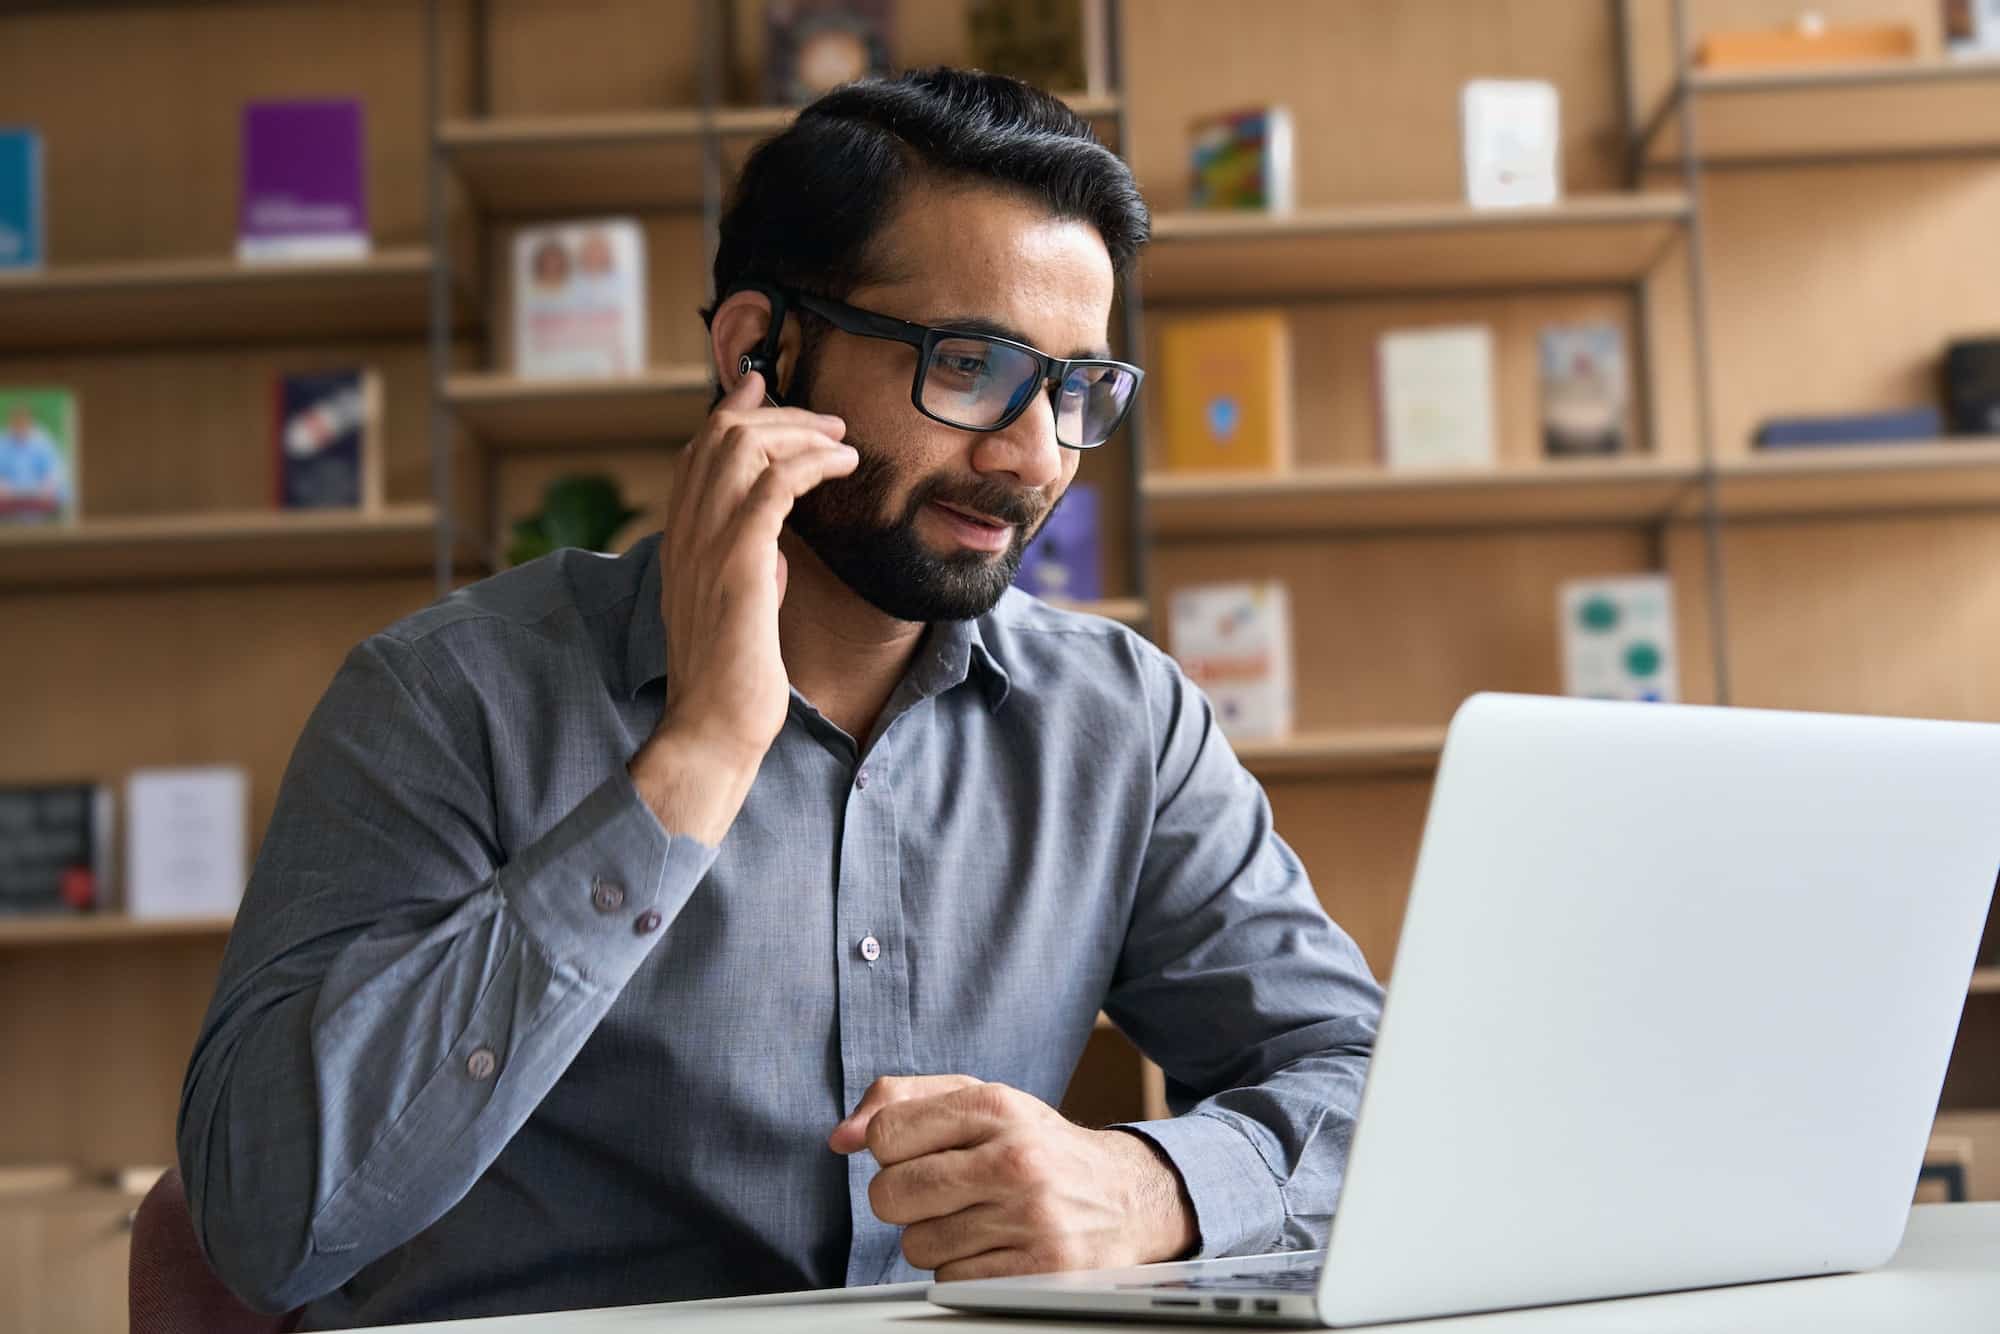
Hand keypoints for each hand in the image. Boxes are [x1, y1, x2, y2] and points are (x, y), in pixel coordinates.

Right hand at [627, 370, 855, 842]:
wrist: (713, 726)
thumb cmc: (732, 677)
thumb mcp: (734, 605)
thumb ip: (745, 565)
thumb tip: (773, 542)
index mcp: (680, 540)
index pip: (697, 452)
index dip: (732, 411)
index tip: (766, 387)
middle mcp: (685, 531)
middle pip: (720, 434)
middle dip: (777, 412)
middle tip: (826, 421)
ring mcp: (707, 543)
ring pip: (743, 445)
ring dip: (800, 431)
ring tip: (841, 442)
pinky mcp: (740, 561)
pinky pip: (774, 483)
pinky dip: (812, 461)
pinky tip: (844, 466)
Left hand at [829, 1075, 1197, 1280]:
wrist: (1128, 1197)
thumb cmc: (1037, 1148)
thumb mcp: (981, 1102)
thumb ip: (904, 1102)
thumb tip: (840, 1138)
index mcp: (996, 1105)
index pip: (886, 1134)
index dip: (890, 1150)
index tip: (919, 1153)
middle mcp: (1015, 1159)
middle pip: (890, 1196)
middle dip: (904, 1201)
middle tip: (941, 1194)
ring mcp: (1030, 1218)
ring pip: (917, 1246)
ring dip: (937, 1240)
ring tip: (978, 1220)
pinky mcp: (1040, 1271)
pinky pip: (952, 1283)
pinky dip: (964, 1272)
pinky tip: (997, 1249)